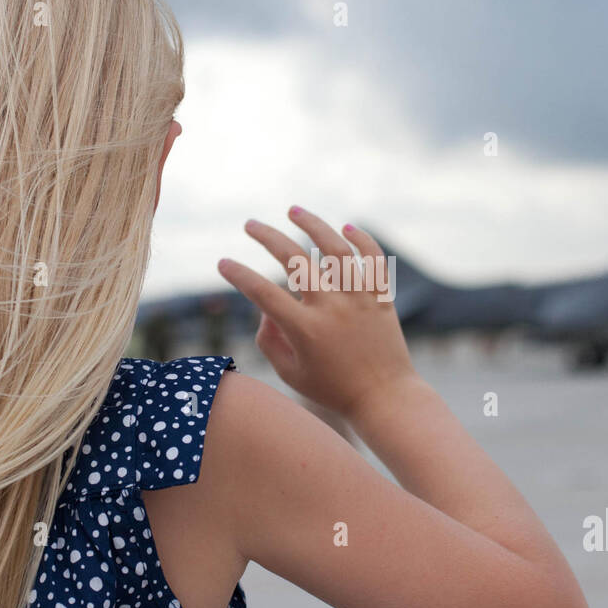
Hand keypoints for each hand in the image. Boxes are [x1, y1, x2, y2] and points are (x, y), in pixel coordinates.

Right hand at [217, 206, 418, 420]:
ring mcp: (359, 299)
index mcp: (305, 329)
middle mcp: (332, 308)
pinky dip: (362, 240)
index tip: (223, 263)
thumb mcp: (290, 372)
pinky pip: (373, 259)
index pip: (263, 293)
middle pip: (294, 260)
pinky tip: (345, 228)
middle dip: (267, 237)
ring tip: (293, 210)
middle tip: (250, 225)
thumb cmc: (332, 389)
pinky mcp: (381, 297)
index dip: (239, 275)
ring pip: (335, 249)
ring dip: (312, 225)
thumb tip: (266, 306)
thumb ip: (270, 339)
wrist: (384, 397)